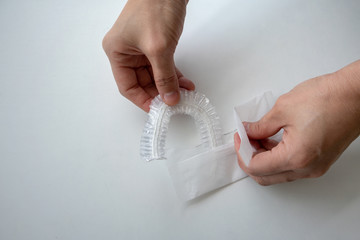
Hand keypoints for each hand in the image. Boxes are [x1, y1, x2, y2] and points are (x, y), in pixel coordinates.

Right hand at [102, 0, 193, 111]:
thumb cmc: (155, 7)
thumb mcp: (159, 48)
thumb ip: (164, 76)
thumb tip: (169, 99)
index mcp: (117, 52)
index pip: (127, 86)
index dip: (142, 100)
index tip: (158, 110)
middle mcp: (126, 52)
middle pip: (142, 82)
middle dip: (159, 94)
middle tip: (174, 103)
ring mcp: (141, 48)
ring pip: (154, 76)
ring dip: (169, 85)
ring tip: (184, 94)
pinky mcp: (155, 44)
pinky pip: (162, 66)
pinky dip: (173, 75)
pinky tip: (184, 83)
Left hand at [234, 60, 359, 185]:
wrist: (356, 95)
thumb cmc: (329, 98)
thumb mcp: (283, 109)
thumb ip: (259, 126)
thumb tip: (247, 132)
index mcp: (296, 157)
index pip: (256, 167)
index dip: (241, 151)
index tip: (239, 136)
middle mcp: (306, 169)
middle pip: (265, 176)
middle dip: (249, 158)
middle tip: (244, 139)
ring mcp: (315, 168)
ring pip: (277, 173)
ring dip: (262, 158)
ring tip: (256, 136)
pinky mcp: (319, 162)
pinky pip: (290, 167)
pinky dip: (276, 157)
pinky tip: (271, 140)